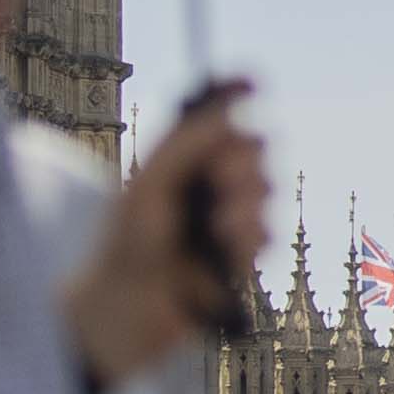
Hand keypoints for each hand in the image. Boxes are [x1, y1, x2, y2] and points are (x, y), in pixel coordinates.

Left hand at [66, 82, 267, 387]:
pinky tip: (227, 249)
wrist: (126, 309)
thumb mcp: (150, 186)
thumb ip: (187, 146)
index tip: (254, 83)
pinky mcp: (240, 256)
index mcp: (181, 160)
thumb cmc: (124, 245)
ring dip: (246, 204)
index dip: (236, 93)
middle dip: (243, 160)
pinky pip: (270, 233)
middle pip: (253, 149)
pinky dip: (252, 238)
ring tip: (218, 226)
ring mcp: (226, 218)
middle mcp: (207, 183)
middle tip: (218, 180)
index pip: (217, 115)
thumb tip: (228, 113)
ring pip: (267, 190)